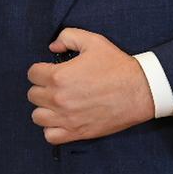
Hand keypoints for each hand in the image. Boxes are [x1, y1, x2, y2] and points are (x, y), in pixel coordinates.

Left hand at [26, 28, 154, 144]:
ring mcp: (67, 118)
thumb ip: (67, 37)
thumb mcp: (93, 41)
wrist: (140, 90)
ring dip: (45, 108)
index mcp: (59, 76)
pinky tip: (61, 119)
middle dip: (42, 87)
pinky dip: (52, 129)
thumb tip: (52, 47)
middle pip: (33, 95)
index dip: (40, 70)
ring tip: (57, 103)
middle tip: (56, 85)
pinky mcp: (77, 132)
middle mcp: (59, 99)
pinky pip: (50, 136)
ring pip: (38, 116)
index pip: (32, 74)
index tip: (50, 71)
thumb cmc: (117, 65)